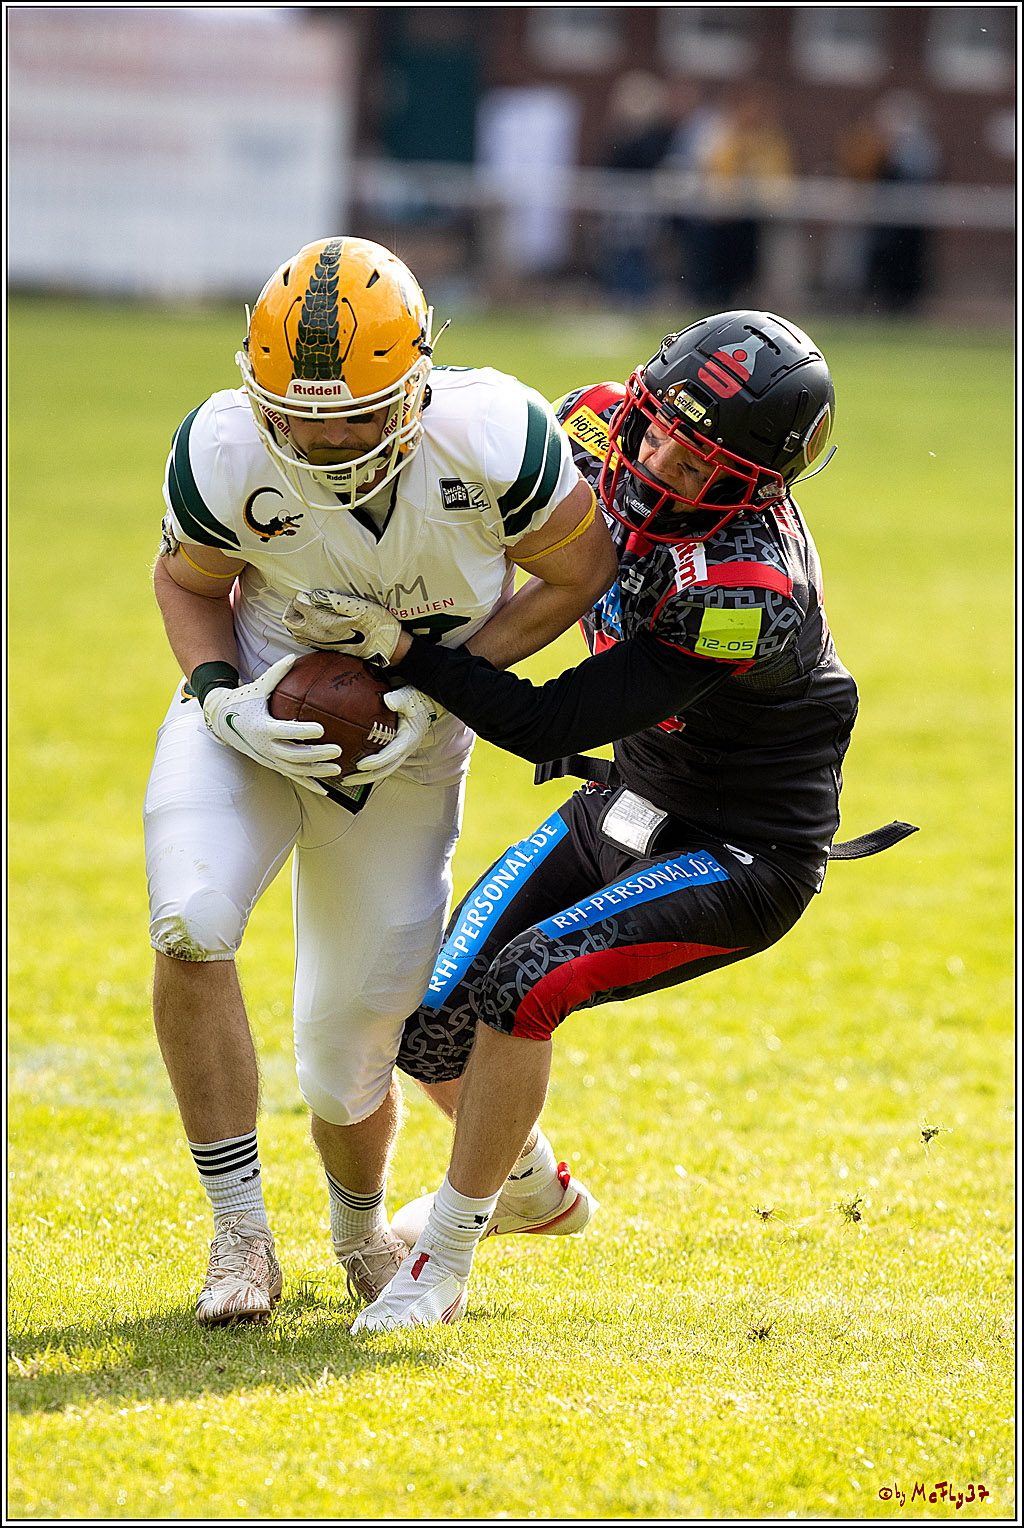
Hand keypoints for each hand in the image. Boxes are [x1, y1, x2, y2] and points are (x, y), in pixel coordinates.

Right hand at [202, 653, 341, 793]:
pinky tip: (325, 789)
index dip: (304, 732)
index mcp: (263, 727)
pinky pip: (291, 776)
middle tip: (337, 749)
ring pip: (294, 769)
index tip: (322, 729)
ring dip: (316, 771)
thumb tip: (292, 656)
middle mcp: (265, 746)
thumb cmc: (243, 701)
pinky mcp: (270, 764)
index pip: (286, 731)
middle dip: (316, 754)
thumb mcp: (257, 687)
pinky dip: (308, 783)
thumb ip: (276, 674)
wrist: (222, 721)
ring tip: (337, 768)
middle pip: (294, 755)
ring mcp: (268, 758)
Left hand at [282, 589, 401, 662]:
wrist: (387, 647)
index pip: (297, 605)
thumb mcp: (360, 607)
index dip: (302, 596)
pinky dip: (304, 629)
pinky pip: (304, 639)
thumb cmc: (376, 624)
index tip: (313, 594)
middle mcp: (317, 635)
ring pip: (295, 632)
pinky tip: (317, 622)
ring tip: (311, 610)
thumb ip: (335, 600)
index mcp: (322, 622)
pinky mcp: (325, 649)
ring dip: (298, 619)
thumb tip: (316, 595)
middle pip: (289, 621)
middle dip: (293, 608)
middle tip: (307, 601)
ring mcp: (320, 643)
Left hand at [342, 686, 443, 784]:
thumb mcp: (408, 697)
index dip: (375, 762)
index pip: (390, 755)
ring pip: (383, 770)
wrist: (425, 705)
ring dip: (365, 777)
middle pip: (385, 770)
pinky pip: (382, 765)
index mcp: (408, 739)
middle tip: (346, 779)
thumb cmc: (415, 701)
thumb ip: (399, 699)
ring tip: (346, 779)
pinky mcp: (395, 751)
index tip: (359, 765)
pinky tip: (354, 770)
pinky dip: (369, 770)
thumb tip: (389, 701)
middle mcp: (405, 750)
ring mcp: (400, 752)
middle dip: (365, 777)